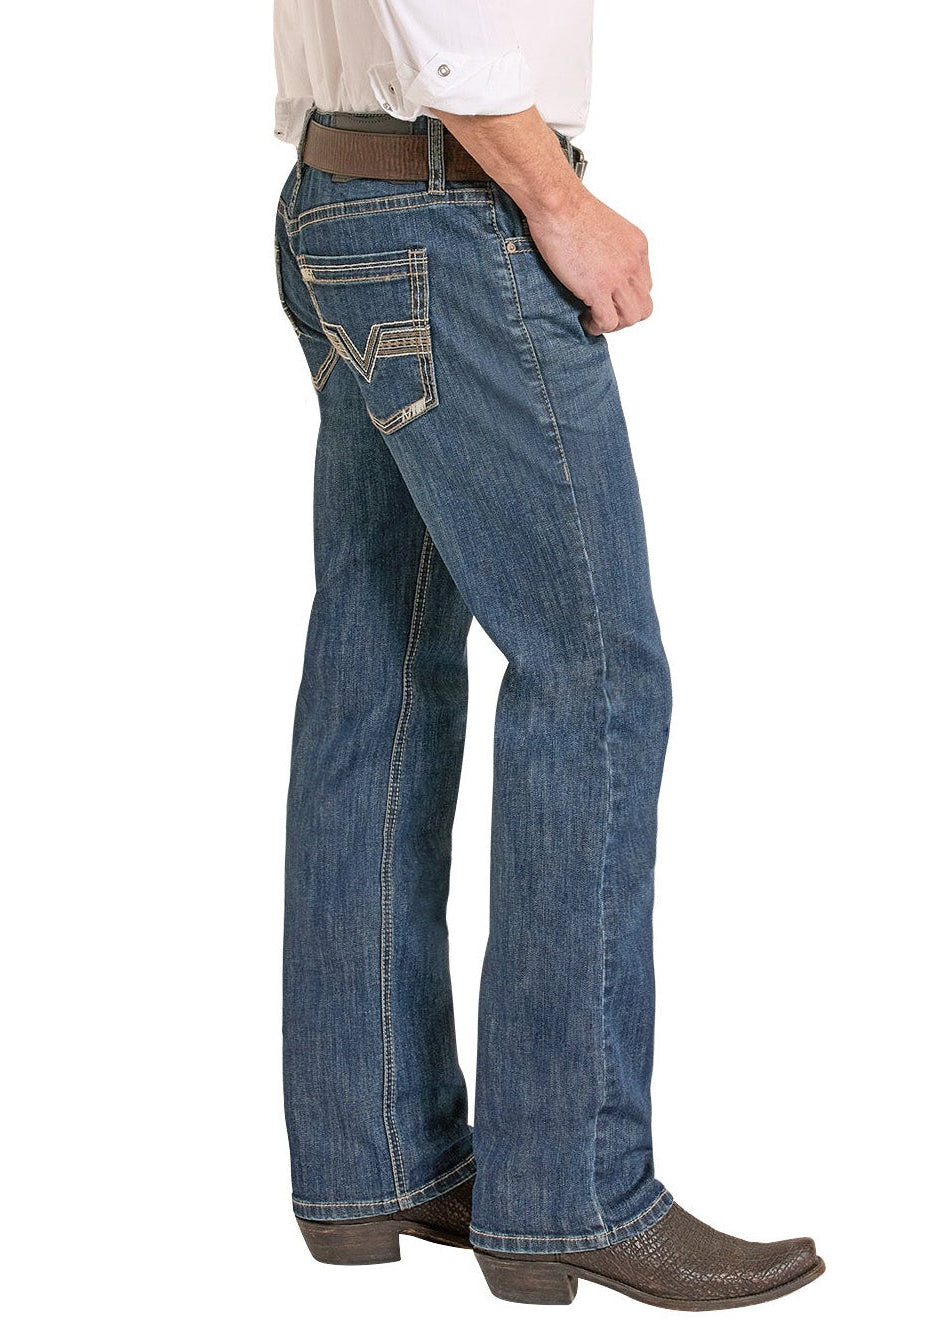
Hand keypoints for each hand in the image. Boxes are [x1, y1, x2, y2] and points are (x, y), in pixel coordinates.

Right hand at [523, 185, 652, 335]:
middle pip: (643, 305)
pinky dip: (597, 327)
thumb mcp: (605, 226)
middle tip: (603, 312)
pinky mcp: (598, 288)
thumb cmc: (569, 208)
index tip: (608, 298)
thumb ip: (611, 249)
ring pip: (631, 317)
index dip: (627, 297)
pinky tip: (585, 320)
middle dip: (624, 315)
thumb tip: (600, 267)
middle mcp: (633, 262)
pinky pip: (608, 321)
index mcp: (637, 246)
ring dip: (613, 324)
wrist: (558, 204)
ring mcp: (617, 276)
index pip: (644, 285)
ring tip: (594, 319)